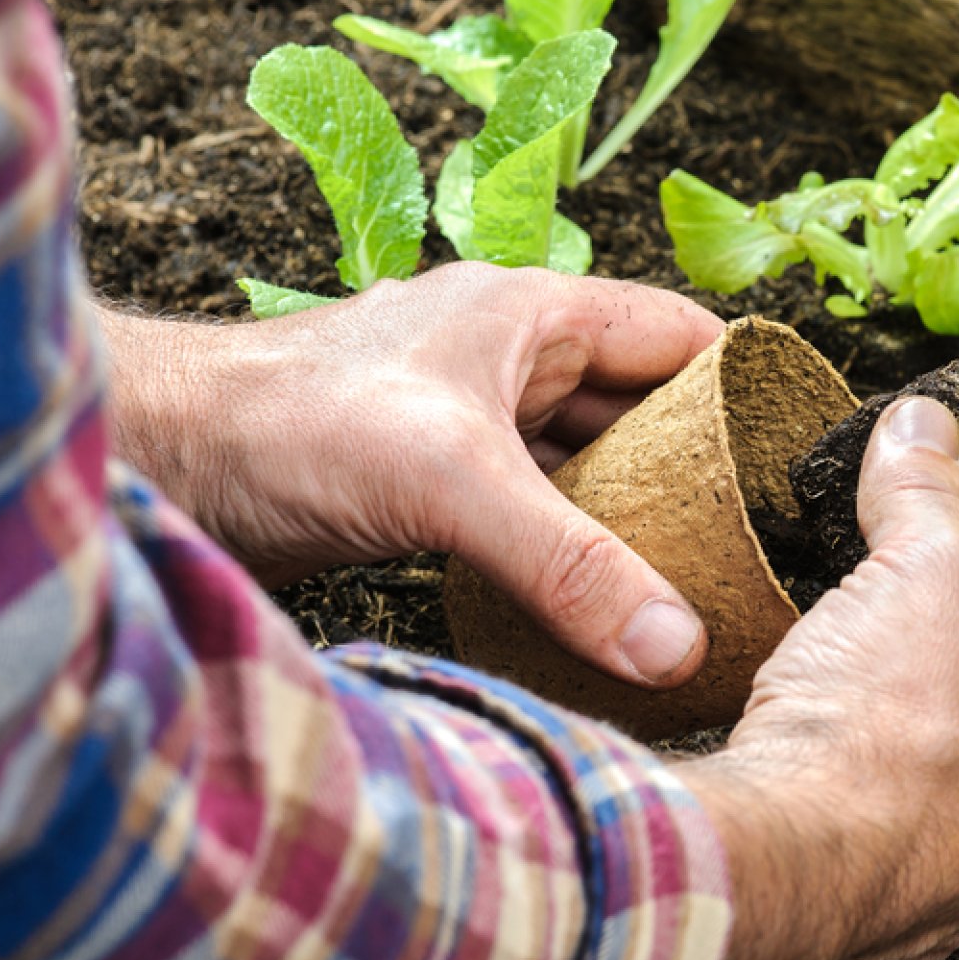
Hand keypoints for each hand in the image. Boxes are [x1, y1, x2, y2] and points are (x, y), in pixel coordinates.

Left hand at [100, 262, 722, 686]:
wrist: (160, 461)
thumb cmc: (288, 422)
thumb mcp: (453, 484)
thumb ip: (572, 565)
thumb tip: (679, 645)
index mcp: (533, 315)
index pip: (679, 336)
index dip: (745, 385)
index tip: (798, 458)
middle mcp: (508, 358)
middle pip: (639, 407)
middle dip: (696, 468)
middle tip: (757, 543)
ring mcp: (466, 421)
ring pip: (584, 464)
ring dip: (630, 516)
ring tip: (696, 581)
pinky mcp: (428, 483)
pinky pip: (531, 511)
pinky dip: (569, 550)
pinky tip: (597, 602)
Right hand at [677, 398, 958, 959]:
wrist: (777, 867)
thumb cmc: (884, 738)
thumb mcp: (923, 570)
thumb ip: (932, 491)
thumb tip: (925, 428)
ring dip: (948, 665)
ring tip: (904, 599)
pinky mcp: (898, 885)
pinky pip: (913, 787)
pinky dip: (894, 729)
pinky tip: (850, 689)